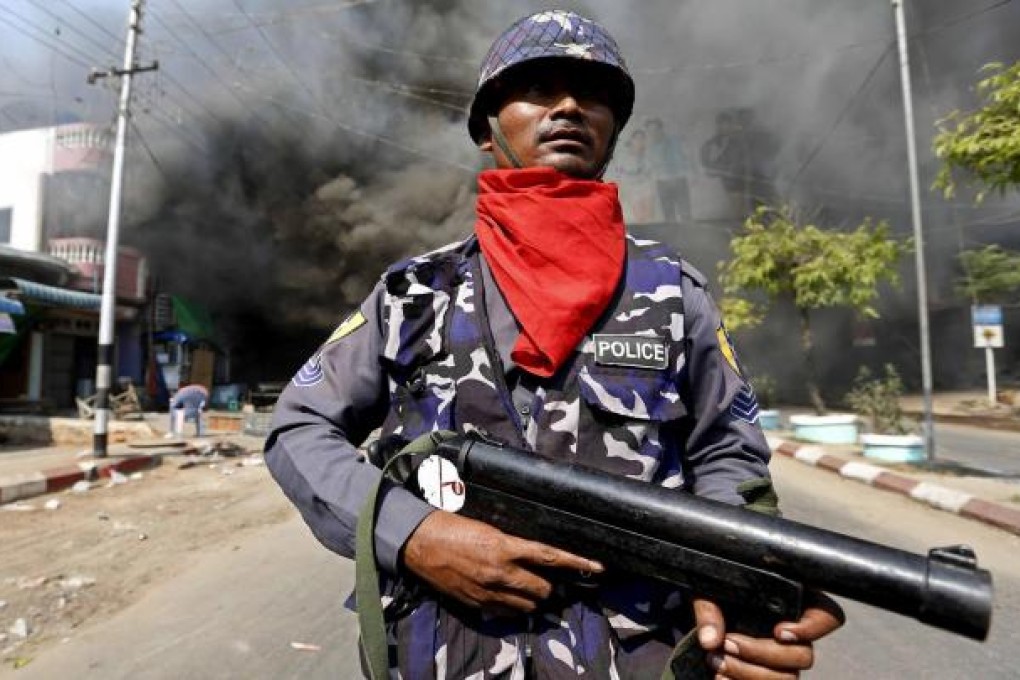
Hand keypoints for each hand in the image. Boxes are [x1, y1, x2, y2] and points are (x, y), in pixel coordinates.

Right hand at [401, 510, 602, 613]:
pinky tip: (511, 598)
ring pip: (528, 606)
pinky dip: (514, 608)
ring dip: (534, 599)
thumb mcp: (486, 525)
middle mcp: (500, 572)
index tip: (597, 567)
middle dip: (551, 586)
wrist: (418, 543)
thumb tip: (532, 550)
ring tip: (532, 589)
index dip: (577, 563)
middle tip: (552, 580)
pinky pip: (507, 613)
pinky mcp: (477, 605)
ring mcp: (488, 592)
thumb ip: (511, 541)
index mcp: (504, 546)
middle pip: (543, 589)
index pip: (550, 556)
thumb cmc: (451, 526)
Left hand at [693, 590, 844, 678]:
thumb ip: (709, 609)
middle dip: (760, 652)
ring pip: (787, 679)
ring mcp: (785, 663)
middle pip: (804, 656)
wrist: (704, 623)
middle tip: (726, 643)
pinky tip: (720, 677)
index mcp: (792, 605)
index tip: (778, 631)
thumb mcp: (708, 593)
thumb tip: (710, 640)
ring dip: (747, 672)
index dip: (812, 627)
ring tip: (715, 660)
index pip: (827, 616)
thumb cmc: (716, 600)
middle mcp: (796, 637)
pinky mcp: (769, 678)